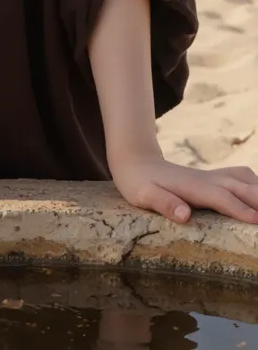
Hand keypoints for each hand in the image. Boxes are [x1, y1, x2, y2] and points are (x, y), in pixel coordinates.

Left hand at [110, 151, 257, 224]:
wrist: (136, 161)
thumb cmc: (138, 182)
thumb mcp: (144, 195)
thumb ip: (164, 204)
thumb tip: (185, 215)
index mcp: (193, 187)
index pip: (222, 198)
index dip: (241, 210)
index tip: (257, 222)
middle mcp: (207, 179)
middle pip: (241, 187)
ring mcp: (212, 176)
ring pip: (244, 178)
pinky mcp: (213, 178)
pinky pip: (241, 177)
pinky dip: (255, 185)